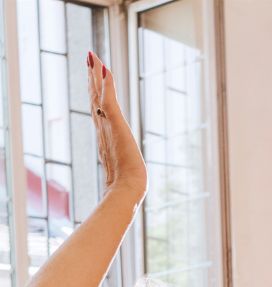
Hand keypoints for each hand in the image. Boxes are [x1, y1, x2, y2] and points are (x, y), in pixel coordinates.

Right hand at [88, 51, 145, 197]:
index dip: (95, 94)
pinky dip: (107, 83)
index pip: (98, 110)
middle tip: (89, 57)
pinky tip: (105, 68)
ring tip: (92, 56)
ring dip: (96, 74)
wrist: (127, 189)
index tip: (92, 79)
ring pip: (99, 94)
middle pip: (95, 98)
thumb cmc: (126, 186)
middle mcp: (103, 129)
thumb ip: (120, 172)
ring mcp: (108, 125)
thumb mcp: (123, 172)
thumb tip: (120, 189)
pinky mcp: (116, 124)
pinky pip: (109, 99)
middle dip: (92, 78)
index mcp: (105, 137)